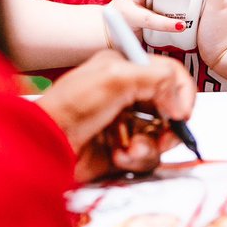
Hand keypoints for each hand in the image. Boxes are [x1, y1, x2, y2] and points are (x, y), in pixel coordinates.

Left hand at [35, 50, 194, 181]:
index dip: (181, 92)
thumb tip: (180, 103)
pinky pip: (146, 156)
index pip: (169, 73)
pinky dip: (135, 159)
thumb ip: (157, 79)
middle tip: (163, 133)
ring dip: (149, 145)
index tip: (181, 113)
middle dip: (169, 125)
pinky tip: (117, 156)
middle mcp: (128, 94)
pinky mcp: (121, 150)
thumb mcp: (116, 78)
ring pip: (161, 136)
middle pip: (170, 108)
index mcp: (126, 67)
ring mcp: (126, 123)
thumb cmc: (72, 106)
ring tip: (128, 148)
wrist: (46, 145)